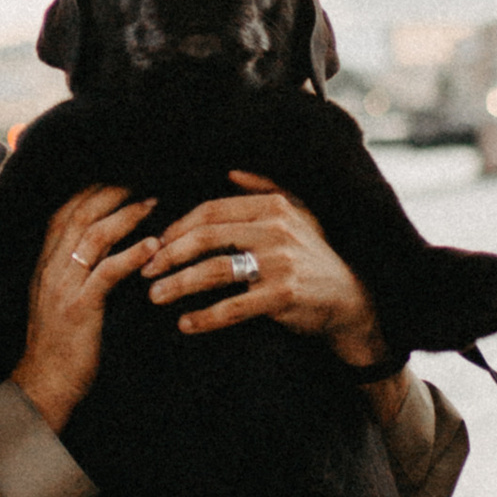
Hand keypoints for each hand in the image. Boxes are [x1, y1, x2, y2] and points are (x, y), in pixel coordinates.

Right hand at [12, 187, 156, 431]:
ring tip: (152, 203)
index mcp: (45, 264)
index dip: (89, 190)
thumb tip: (104, 246)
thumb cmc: (58, 344)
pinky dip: (131, 255)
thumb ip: (74, 271)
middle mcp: (50, 269)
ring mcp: (63, 287)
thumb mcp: (58, 299)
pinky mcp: (79, 308)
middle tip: (140, 179)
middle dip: (111, 192)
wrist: (43, 384)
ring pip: (93, 237)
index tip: (116, 175)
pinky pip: (106, 273)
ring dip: (126, 216)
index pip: (63, 213)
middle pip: (79, 215)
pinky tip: (152, 245)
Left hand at [145, 173, 395, 385]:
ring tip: (155, 295)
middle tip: (146, 270)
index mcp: (274, 206)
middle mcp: (276, 230)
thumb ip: (267, 188)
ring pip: (214, 270)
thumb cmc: (315, 256)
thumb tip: (231, 172)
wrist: (350, 299)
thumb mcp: (301, 213)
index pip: (212, 211)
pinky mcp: (283, 296)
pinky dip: (205, 317)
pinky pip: (233, 307)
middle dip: (169, 254)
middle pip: (207, 237)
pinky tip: (185, 323)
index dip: (178, 227)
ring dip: (178, 284)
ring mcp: (280, 263)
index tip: (155, 244)